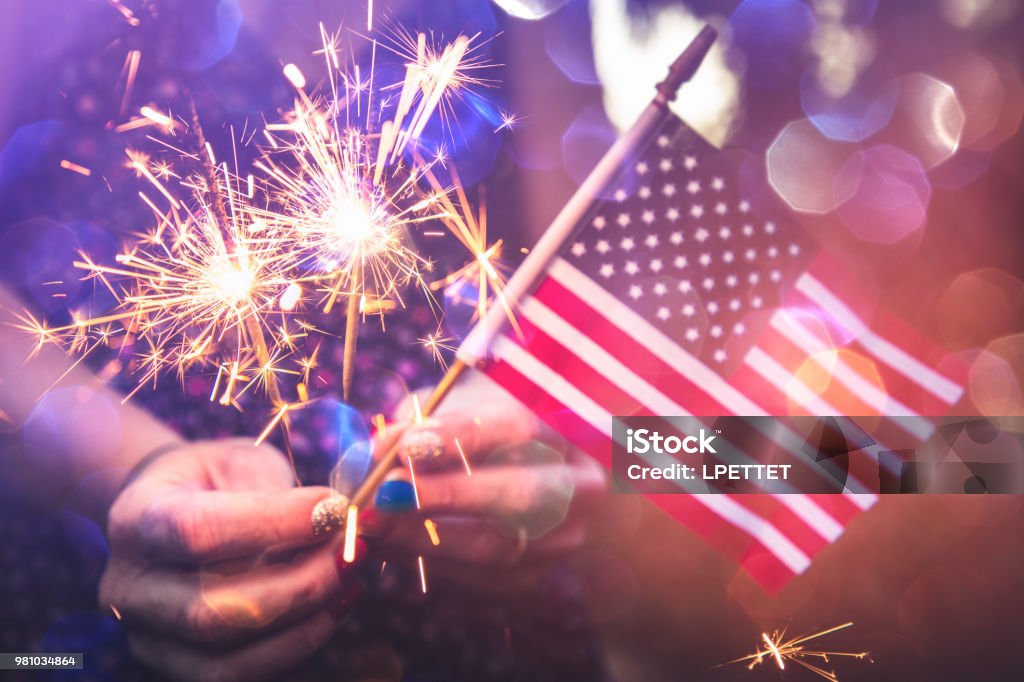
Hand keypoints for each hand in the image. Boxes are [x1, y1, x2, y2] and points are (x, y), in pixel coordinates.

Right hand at [100, 438, 361, 681]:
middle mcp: (130, 586)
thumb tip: (335, 518)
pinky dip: (297, 641)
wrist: (170, 511)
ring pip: (228, 654)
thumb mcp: (238, 462)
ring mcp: (149, 635)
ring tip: (350, 577)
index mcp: (137, 519)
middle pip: (212, 609)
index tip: (334, 508)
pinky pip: (241, 673)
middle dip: (300, 584)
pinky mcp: (178, 665)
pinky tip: (334, 605)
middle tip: (353, 550)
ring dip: (305, 618)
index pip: (199, 531)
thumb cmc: (212, 479)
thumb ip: (277, 491)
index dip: (274, 523)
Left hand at [365, 370, 606, 590]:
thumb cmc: (482, 429)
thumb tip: (379, 449)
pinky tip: (386, 543)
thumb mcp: (457, 408)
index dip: (461, 437)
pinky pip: (478, 580)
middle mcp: (581, 485)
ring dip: (424, 538)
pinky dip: (426, 562)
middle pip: (522, 496)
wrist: (522, 473)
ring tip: (372, 521)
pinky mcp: (534, 577)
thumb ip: (421, 422)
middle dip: (447, 497)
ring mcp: (564, 538)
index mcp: (569, 426)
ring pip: (498, 549)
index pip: (521, 429)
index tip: (405, 444)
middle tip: (386, 494)